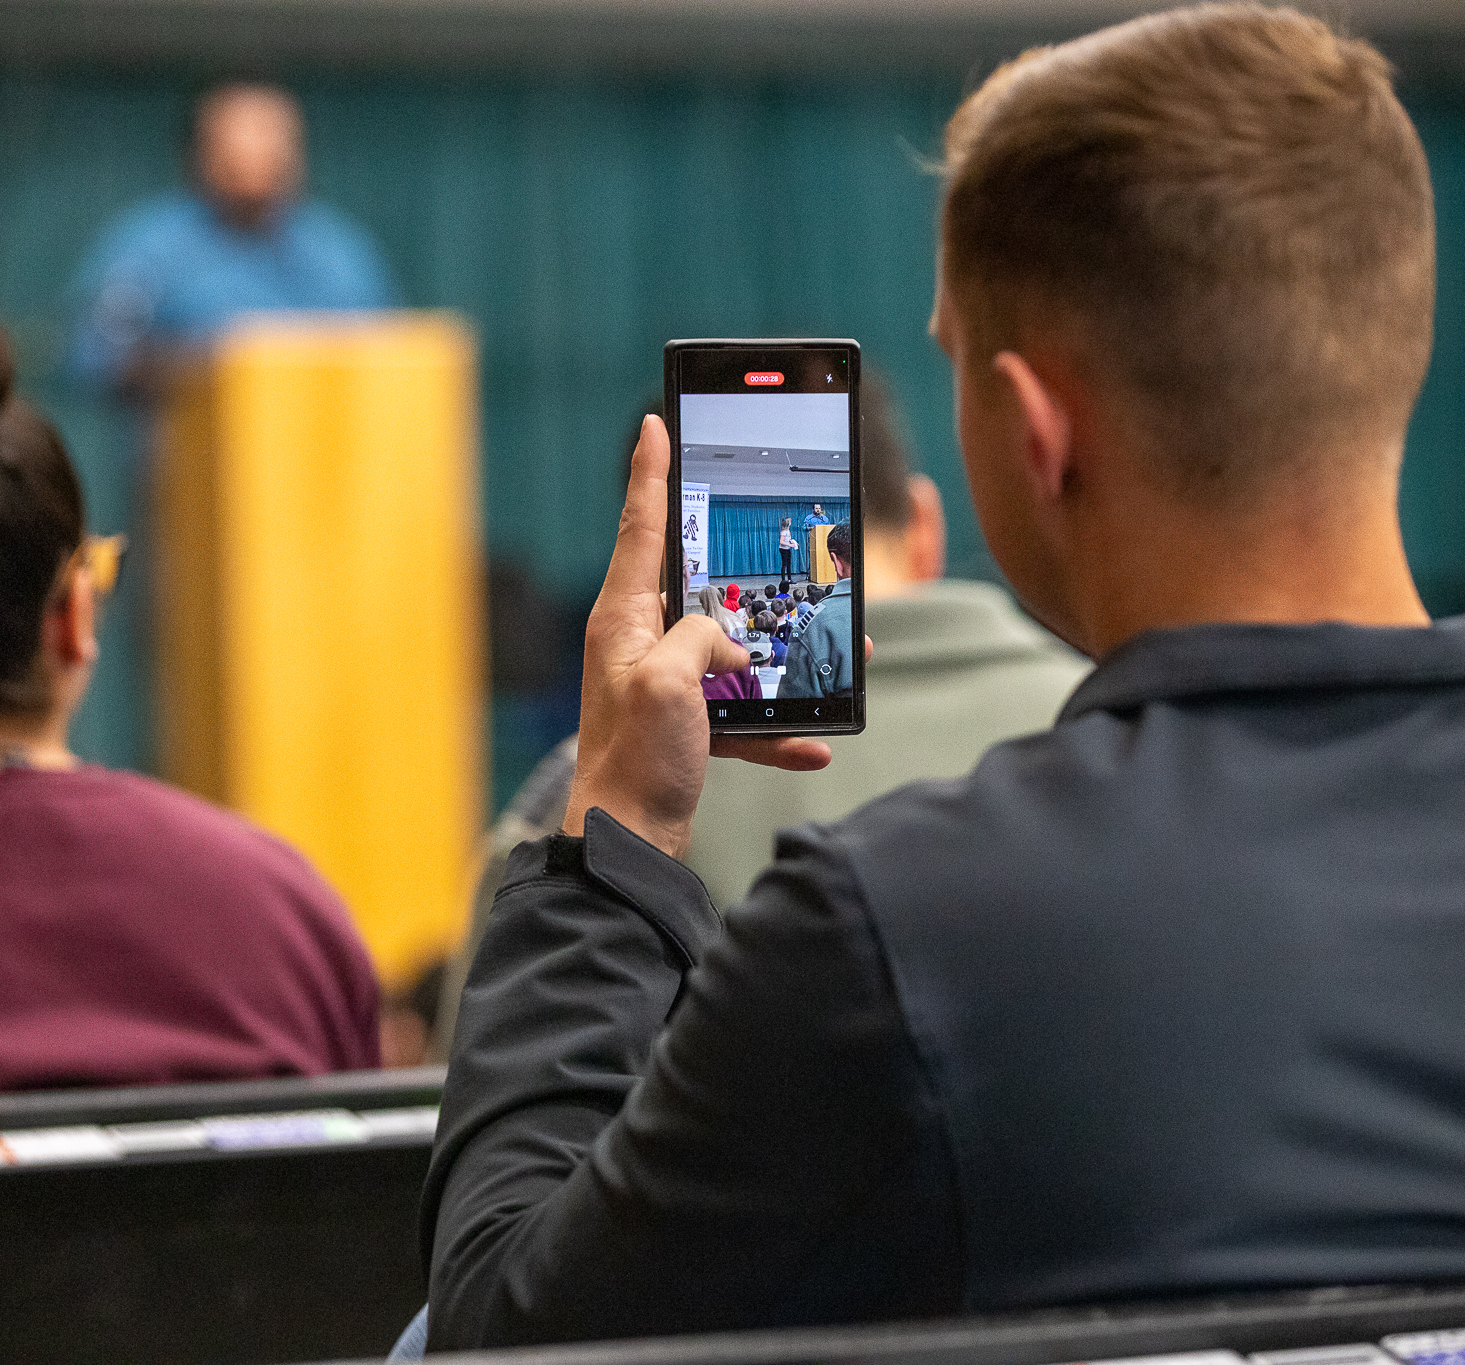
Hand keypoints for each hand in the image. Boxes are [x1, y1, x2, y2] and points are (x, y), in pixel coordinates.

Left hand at [564, 416, 831, 856]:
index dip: (650, 471)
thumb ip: (702, 635)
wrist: (629, 845)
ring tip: (841, 650)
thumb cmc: (634, 763)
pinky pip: (744, 711)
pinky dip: (779, 726)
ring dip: (785, 656)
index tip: (655, 422)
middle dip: (755, 574)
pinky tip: (815, 742)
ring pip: (737, 648)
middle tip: (790, 546)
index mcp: (623, 618)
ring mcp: (665, 682)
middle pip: (704, 584)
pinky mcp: (688, 724)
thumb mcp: (669, 681)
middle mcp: (640, 641)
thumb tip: (728, 641)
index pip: (642, 526)